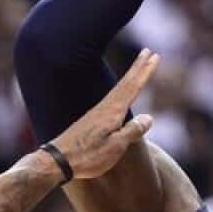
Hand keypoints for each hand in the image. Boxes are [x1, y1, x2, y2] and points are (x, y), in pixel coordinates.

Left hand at [50, 49, 159, 180]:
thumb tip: (149, 117)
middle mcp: (105, 107)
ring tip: (138, 66)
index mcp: (113, 112)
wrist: (58, 161)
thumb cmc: (87, 156)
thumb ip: (132, 131)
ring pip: (119, 89)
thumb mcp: (115, 147)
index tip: (155, 56)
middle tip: (148, 51)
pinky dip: (121, 90)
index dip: (145, 72)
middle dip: (138, 67)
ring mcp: (96, 112)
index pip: (133, 87)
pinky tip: (121, 94)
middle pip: (125, 83)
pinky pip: (112, 98)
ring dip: (130, 76)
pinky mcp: (91, 120)